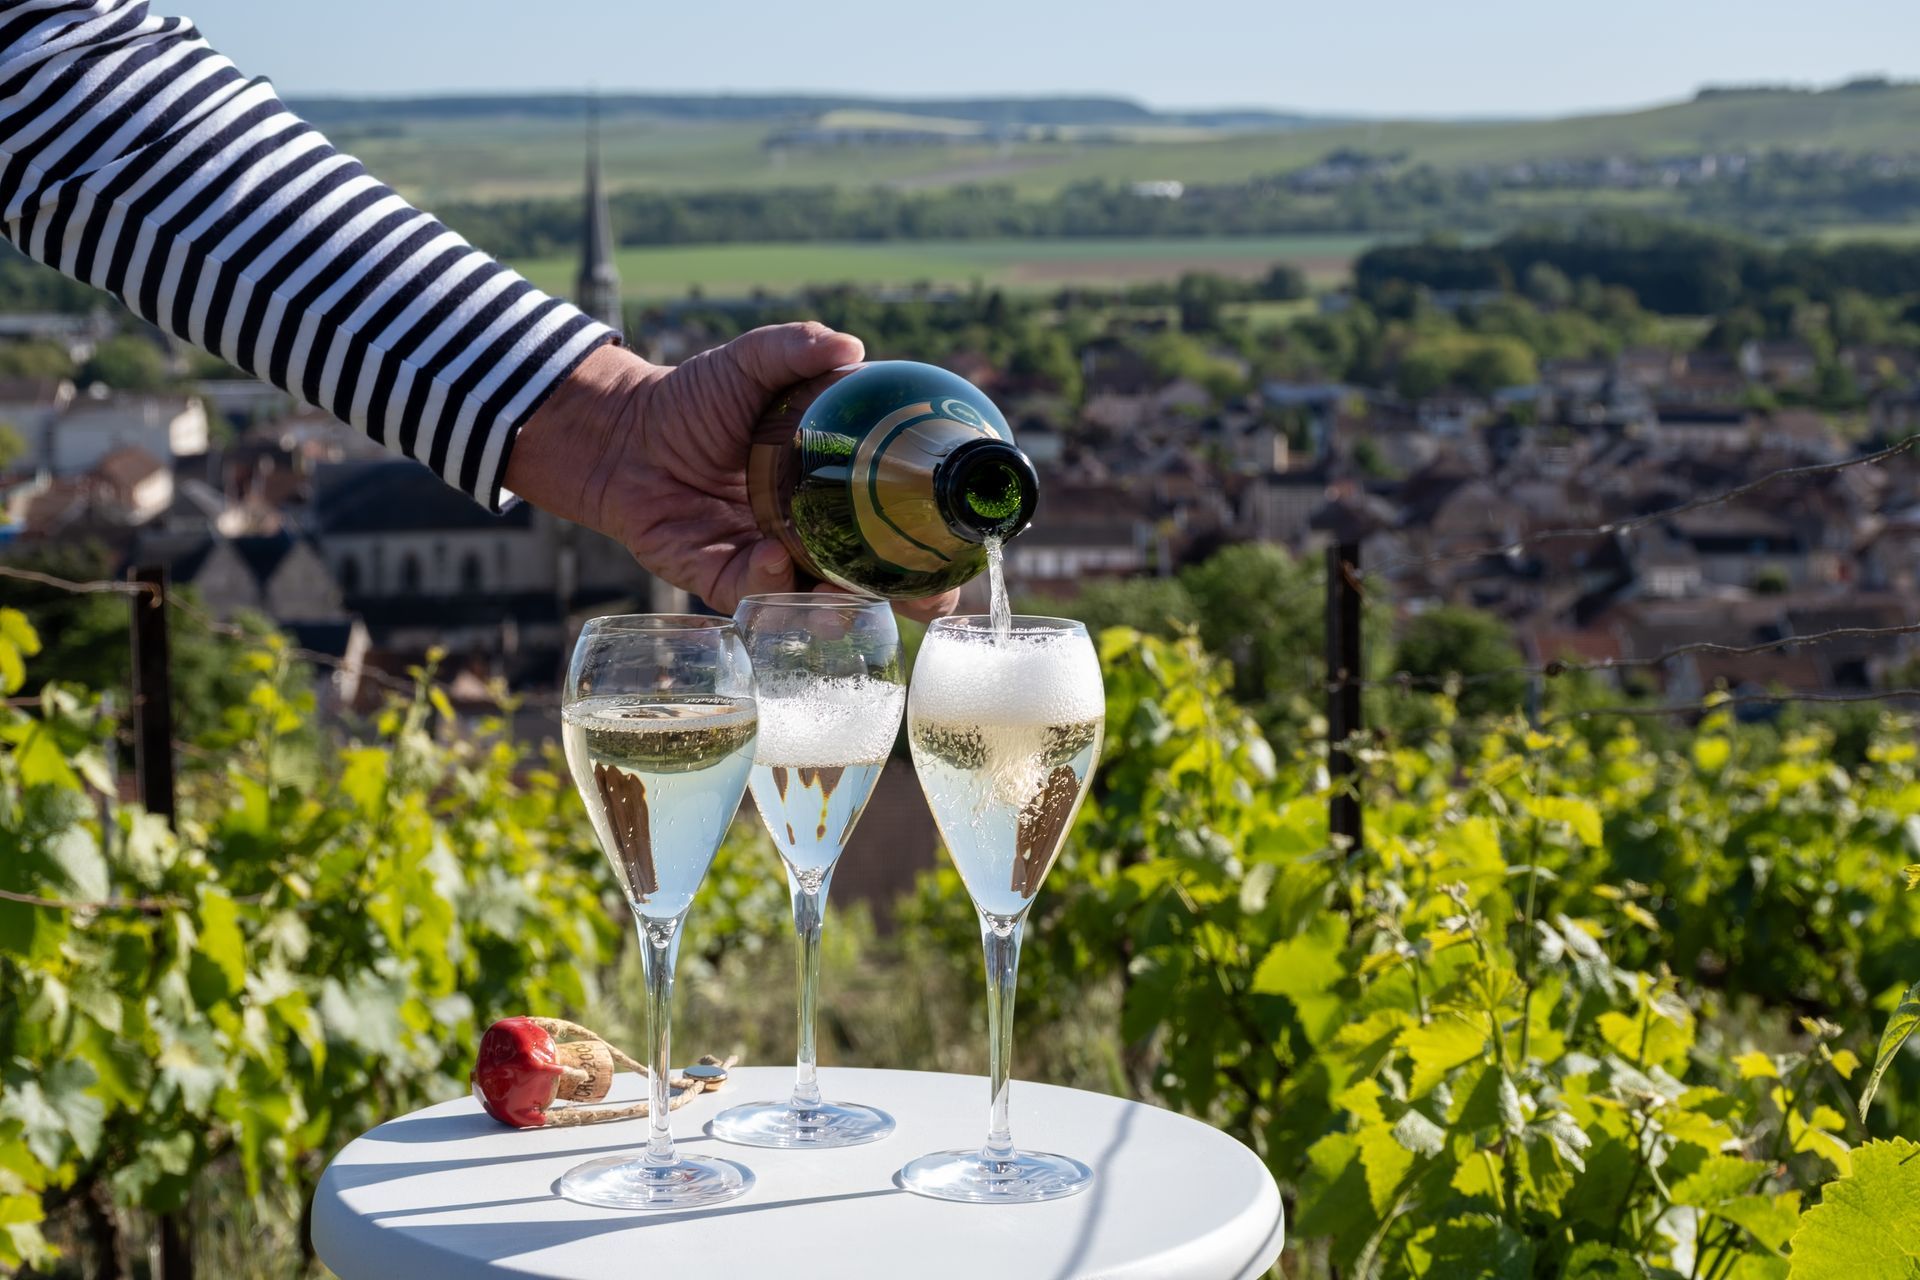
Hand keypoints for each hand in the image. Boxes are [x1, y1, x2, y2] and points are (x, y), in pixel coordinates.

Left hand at [506, 323, 962, 619]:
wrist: (620, 429)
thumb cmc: (692, 398)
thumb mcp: (750, 364)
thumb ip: (796, 350)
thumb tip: (852, 347)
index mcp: (829, 492)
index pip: (894, 528)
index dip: (930, 550)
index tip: (960, 553)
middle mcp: (805, 535)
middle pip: (870, 582)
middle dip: (905, 599)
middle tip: (929, 600)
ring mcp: (763, 562)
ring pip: (814, 603)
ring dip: (837, 604)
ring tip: (848, 591)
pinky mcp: (715, 578)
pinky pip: (752, 595)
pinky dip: (769, 584)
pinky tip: (775, 558)